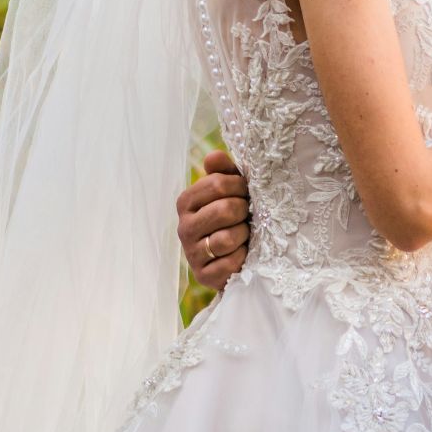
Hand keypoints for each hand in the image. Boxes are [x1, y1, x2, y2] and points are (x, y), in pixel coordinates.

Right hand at [177, 150, 249, 290]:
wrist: (237, 257)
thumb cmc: (234, 217)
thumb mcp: (231, 191)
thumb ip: (224, 172)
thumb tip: (214, 155)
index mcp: (187, 202)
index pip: (217, 184)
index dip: (240, 186)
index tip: (246, 192)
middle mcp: (184, 227)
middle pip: (224, 209)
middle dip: (244, 211)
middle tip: (247, 214)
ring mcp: (192, 253)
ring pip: (227, 238)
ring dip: (244, 234)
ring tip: (244, 234)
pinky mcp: (203, 276)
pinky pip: (230, 263)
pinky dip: (242, 257)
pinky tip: (243, 254)